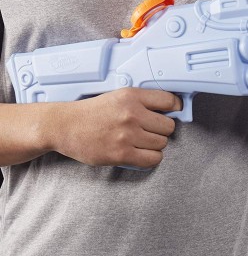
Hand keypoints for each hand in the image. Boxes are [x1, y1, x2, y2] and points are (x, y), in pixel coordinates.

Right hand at [50, 88, 181, 167]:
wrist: (64, 126)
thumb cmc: (91, 112)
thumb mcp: (117, 96)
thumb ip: (142, 101)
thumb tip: (170, 110)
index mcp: (131, 96)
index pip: (169, 101)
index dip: (175, 108)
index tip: (173, 112)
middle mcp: (131, 114)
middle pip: (169, 126)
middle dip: (162, 129)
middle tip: (150, 130)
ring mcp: (127, 135)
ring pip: (162, 143)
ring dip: (155, 145)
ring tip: (141, 141)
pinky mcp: (122, 154)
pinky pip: (153, 159)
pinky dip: (150, 158)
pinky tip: (141, 153)